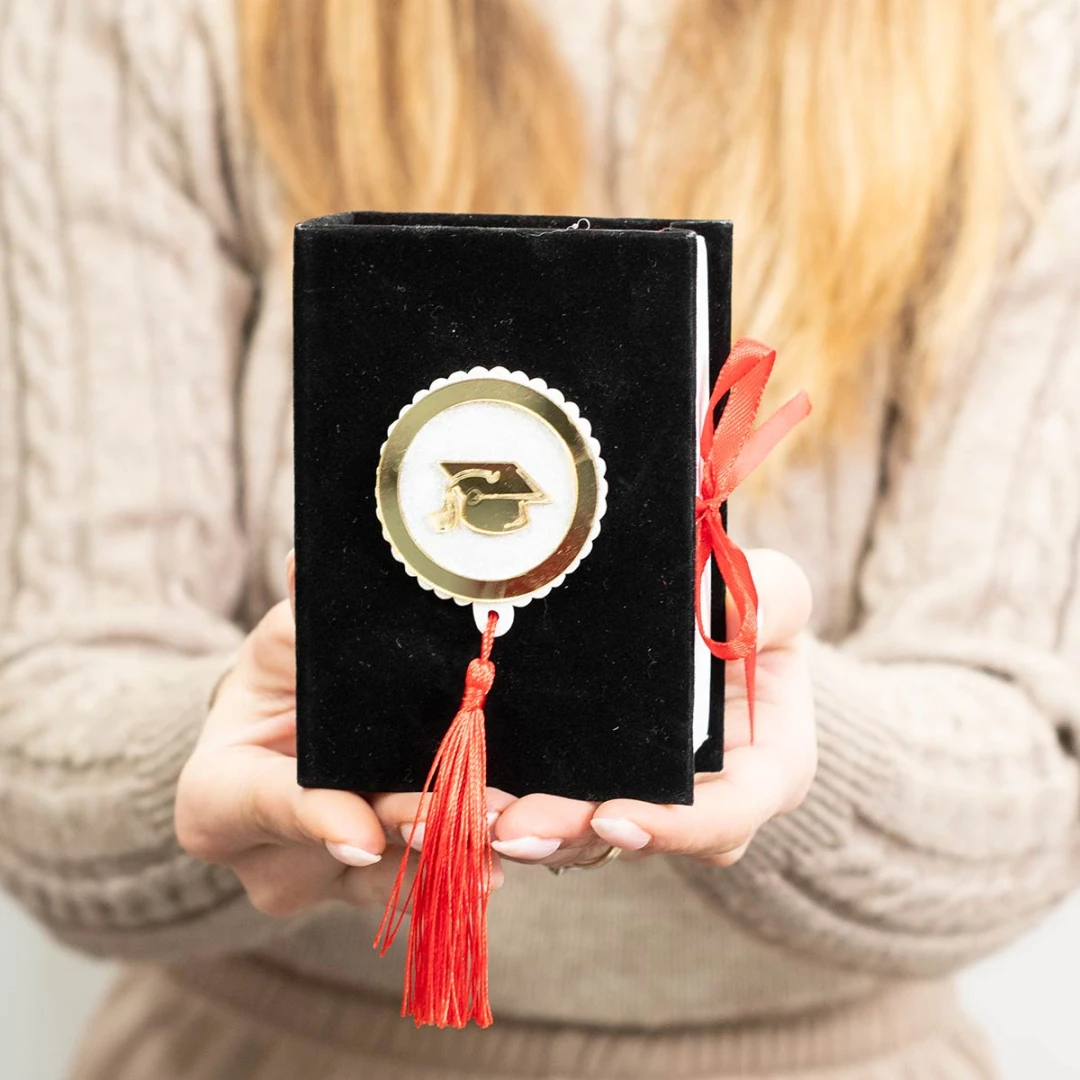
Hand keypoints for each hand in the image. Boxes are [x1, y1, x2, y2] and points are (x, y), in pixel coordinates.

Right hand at [175, 552, 509, 916]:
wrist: (282, 746)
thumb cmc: (281, 685)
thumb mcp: (282, 646)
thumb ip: (301, 614)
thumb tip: (311, 559)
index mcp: (215, 797)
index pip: (260, 805)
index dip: (313, 817)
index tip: (361, 834)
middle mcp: (260, 859)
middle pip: (342, 849)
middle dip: (410, 831)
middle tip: (472, 821)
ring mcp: (315, 887)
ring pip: (387, 881)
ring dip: (447, 859)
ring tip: (502, 839)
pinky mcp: (364, 897)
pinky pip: (412, 894)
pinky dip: (454, 873)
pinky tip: (500, 860)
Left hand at [489, 549, 816, 869]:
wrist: (706, 624)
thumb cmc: (749, 612)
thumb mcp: (774, 597)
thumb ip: (770, 598)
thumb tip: (722, 594)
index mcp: (760, 772)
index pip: (726, 816)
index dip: (673, 828)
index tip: (613, 818)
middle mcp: (698, 805)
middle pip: (635, 839)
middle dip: (570, 837)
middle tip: (510, 829)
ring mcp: (638, 799)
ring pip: (580, 838)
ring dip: (524, 831)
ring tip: (466, 817)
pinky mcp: (587, 786)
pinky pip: (548, 809)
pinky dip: (501, 806)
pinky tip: (452, 797)